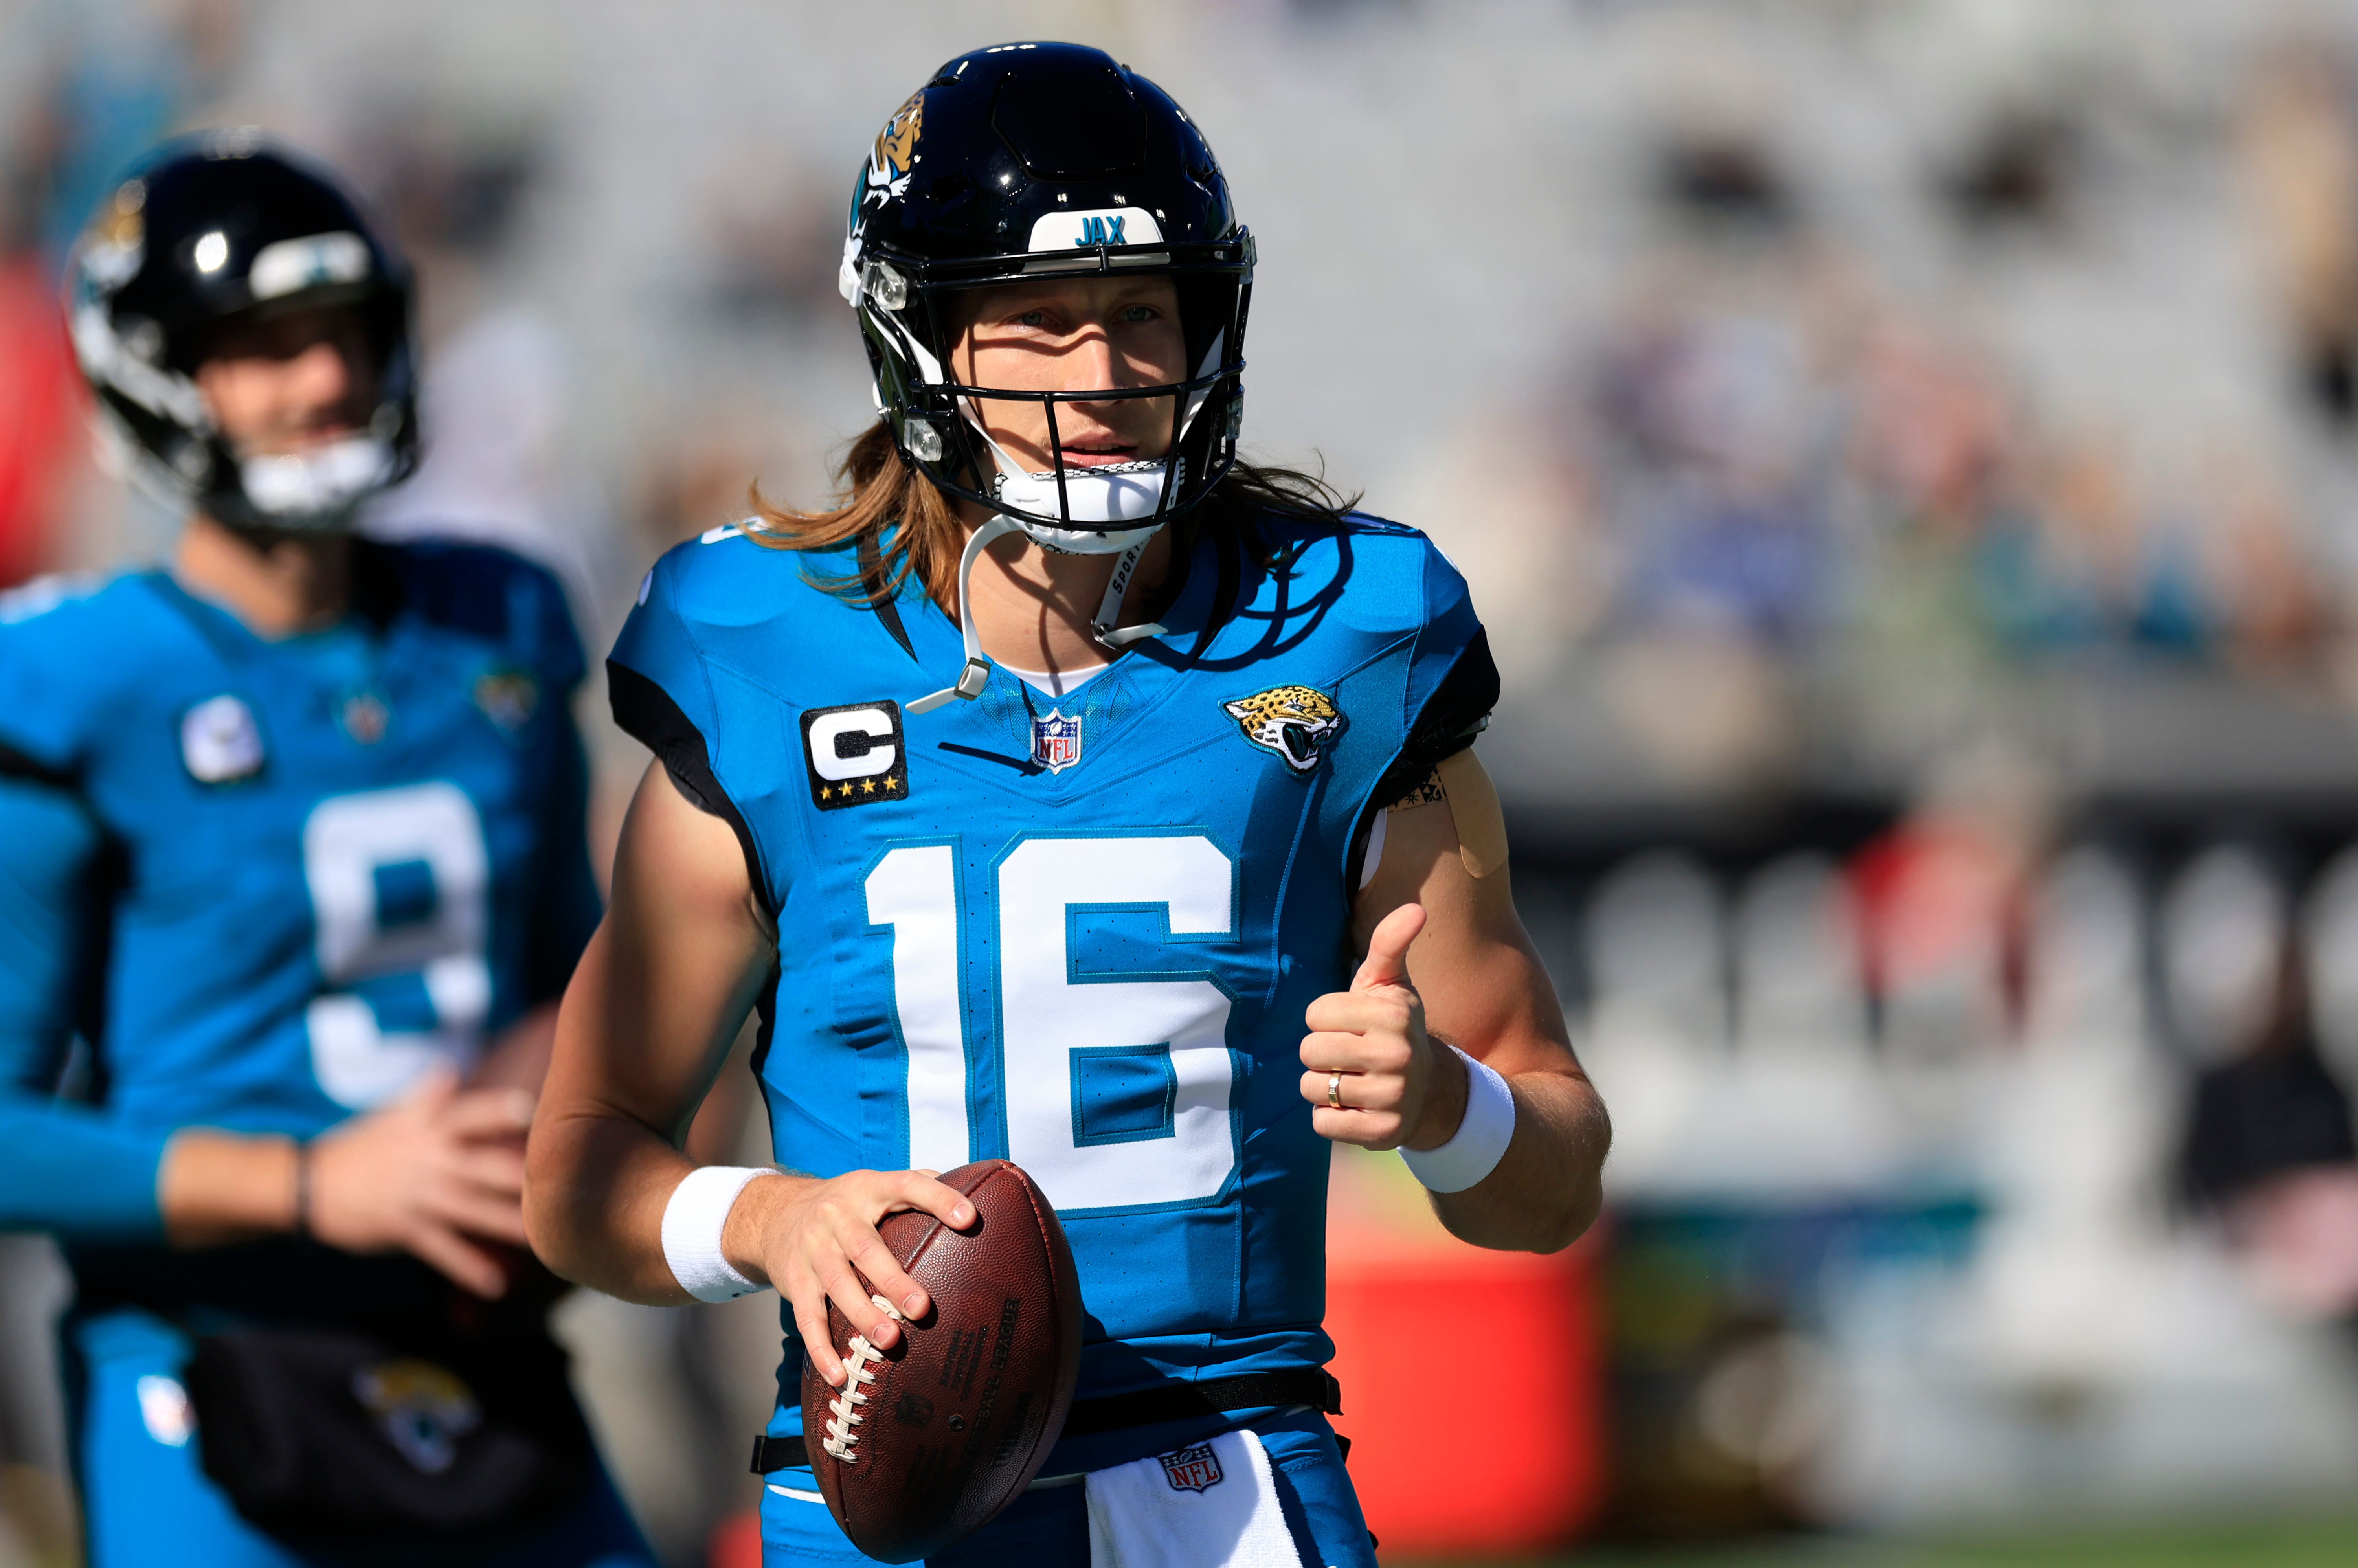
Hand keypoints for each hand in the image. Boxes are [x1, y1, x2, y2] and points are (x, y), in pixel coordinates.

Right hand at [307, 1066, 536, 1296]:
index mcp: (427, 1127)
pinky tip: (497, 1285)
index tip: (528, 1107)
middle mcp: (428, 1159)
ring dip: (507, 1225)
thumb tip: (452, 1067)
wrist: (310, 1184)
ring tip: (543, 1237)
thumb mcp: (390, 1114)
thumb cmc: (361, 1145)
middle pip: (482, 1166)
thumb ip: (427, 1095)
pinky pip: (444, 1251)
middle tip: (560, 1181)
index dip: (496, 1110)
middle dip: (519, 1175)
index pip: (468, 1114)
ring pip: (472, 1211)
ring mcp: (418, 1196)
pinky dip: (469, 1269)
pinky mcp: (406, 1228)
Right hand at [726, 1168, 976, 1386]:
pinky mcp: (794, 1280)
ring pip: (837, 1284)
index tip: (971, 1219)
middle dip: (894, 1280)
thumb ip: (919, 1186)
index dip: (939, 1199)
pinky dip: (821, 1349)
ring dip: (862, 1316)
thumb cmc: (848, 1206)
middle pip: (866, 1248)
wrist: (776, 1214)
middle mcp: (837, 1215)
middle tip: (923, 1309)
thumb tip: (975, 1188)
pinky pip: (806, 1318)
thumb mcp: (876, 1185)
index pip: (908, 1184)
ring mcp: (812, 1248)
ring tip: (890, 1341)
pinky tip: (839, 1376)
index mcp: (869, 1188)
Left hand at [1300, 902, 1466, 1150]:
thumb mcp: (1392, 985)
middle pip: (1310, 1052)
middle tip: (1348, 1055)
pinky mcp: (1383, 1133)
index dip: (1325, 1020)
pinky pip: (1323, 1124)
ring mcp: (1392, 1097)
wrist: (1432, 1091)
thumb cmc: (1395, 1029)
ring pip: (1313, 1089)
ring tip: (1351, 1080)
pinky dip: (1330, 1118)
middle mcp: (1397, 1055)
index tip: (1350, 1025)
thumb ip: (1391, 944)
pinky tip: (1354, 1107)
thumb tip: (1417, 907)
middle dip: (1321, 1054)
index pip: (1315, 1015)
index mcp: (1393, 1014)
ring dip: (1323, 1087)